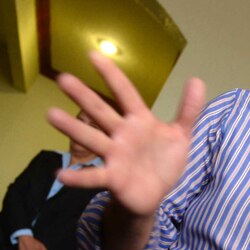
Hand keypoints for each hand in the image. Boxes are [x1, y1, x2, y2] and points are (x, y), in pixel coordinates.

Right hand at [46, 51, 205, 217]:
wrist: (156, 194)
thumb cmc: (163, 161)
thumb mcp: (180, 135)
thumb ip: (189, 110)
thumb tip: (198, 80)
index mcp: (139, 121)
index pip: (126, 93)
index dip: (112, 76)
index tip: (93, 55)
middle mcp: (122, 135)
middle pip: (101, 112)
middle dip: (83, 96)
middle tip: (62, 78)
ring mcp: (115, 156)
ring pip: (92, 139)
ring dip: (72, 128)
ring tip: (51, 114)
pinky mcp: (113, 178)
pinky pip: (94, 177)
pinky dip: (79, 177)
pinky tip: (60, 175)